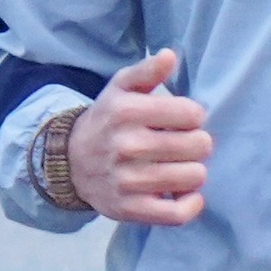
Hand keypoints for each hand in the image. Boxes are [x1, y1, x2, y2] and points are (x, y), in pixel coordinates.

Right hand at [67, 48, 211, 225]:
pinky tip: (188, 194)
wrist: (71, 161)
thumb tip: (170, 55)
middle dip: (198, 143)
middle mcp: (128, 146)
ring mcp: (129, 181)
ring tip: (182, 165)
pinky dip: (191, 205)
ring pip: (193, 177)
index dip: (194, 116)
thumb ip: (147, 71)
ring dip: (194, 171)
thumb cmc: (107, 120)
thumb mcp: (120, 88)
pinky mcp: (131, 209)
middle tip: (184, 144)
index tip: (183, 120)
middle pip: (199, 146)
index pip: (192, 114)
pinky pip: (177, 214)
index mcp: (127, 111)